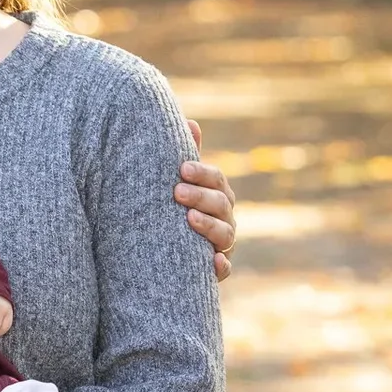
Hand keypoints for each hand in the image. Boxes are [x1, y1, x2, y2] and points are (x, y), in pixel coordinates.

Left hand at [177, 121, 236, 282]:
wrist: (166, 249)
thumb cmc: (175, 207)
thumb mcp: (180, 182)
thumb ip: (185, 155)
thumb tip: (189, 122)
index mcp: (217, 193)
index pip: (216, 179)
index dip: (202, 173)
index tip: (182, 169)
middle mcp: (225, 217)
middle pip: (221, 204)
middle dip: (201, 196)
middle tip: (177, 192)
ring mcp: (224, 244)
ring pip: (225, 234)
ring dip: (209, 226)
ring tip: (189, 218)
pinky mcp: (218, 269)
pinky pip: (225, 270)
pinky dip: (221, 267)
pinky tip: (212, 261)